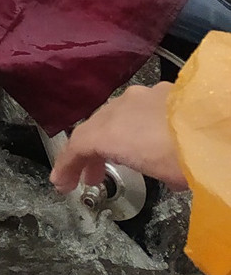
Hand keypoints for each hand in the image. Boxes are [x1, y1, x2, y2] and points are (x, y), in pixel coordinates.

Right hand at [49, 81, 187, 192]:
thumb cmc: (184, 157)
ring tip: (121, 159)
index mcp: (110, 130)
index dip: (66, 166)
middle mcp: (119, 107)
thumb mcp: (162, 175)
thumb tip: (163, 173)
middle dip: (90, 154)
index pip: (78, 145)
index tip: (61, 184)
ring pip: (116, 115)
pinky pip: (140, 108)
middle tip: (90, 179)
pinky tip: (151, 139)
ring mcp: (141, 95)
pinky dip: (137, 125)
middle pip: (95, 128)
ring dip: (114, 137)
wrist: (213, 129)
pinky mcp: (162, 90)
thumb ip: (148, 169)